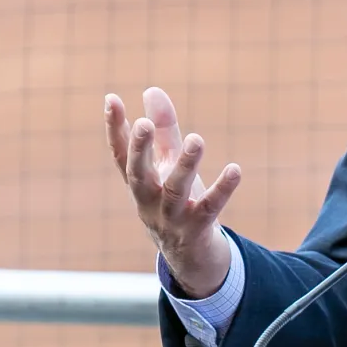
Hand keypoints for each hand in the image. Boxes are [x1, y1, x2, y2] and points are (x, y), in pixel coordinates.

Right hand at [104, 87, 239, 297]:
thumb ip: (163, 129)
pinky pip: (210, 208)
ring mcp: (171, 218)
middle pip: (138, 175)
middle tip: (145, 124)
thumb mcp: (166, 164)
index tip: (112, 99)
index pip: (121, 154)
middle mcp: (148, 201)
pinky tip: (235, 170)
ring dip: (185, 165)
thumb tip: (152, 90)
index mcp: (139, 183)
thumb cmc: (175, 200)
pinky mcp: (196, 229)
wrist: (189, 256)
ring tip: (197, 139)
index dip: (114, 128)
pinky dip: (222, 189)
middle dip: (140, 150)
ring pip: (175, 190)